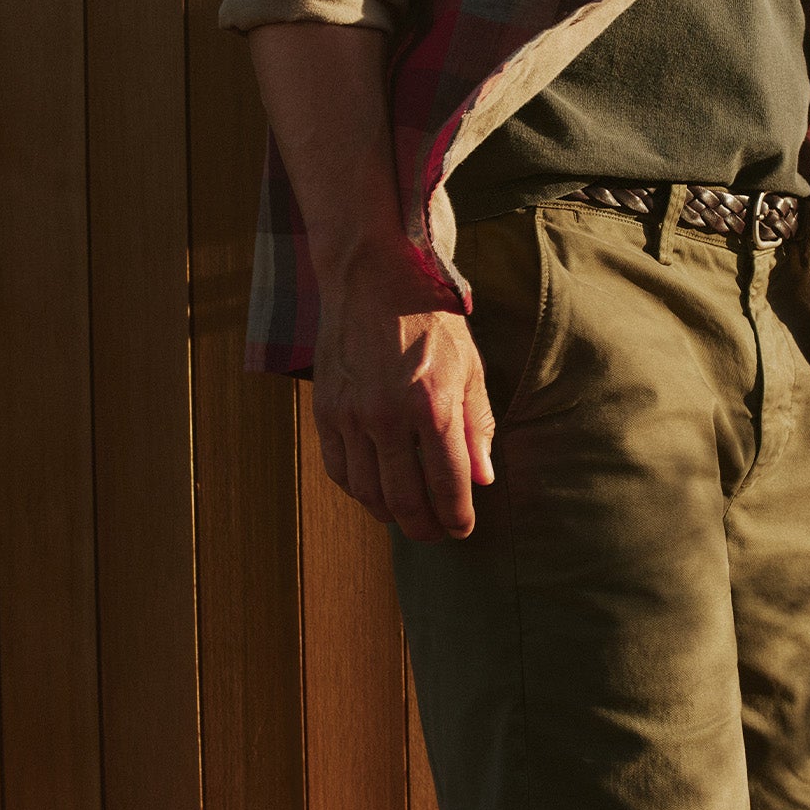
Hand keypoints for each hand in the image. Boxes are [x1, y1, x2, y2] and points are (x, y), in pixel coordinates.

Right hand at [311, 251, 496, 542]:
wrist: (375, 276)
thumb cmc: (430, 318)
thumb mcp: (469, 365)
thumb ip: (477, 425)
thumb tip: (483, 479)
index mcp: (433, 405)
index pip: (449, 485)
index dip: (458, 517)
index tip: (463, 528)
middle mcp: (388, 416)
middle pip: (405, 500)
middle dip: (425, 527)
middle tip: (436, 533)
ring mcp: (351, 415)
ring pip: (368, 493)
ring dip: (390, 514)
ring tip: (407, 516)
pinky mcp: (326, 409)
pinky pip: (338, 469)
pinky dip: (357, 489)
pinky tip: (374, 489)